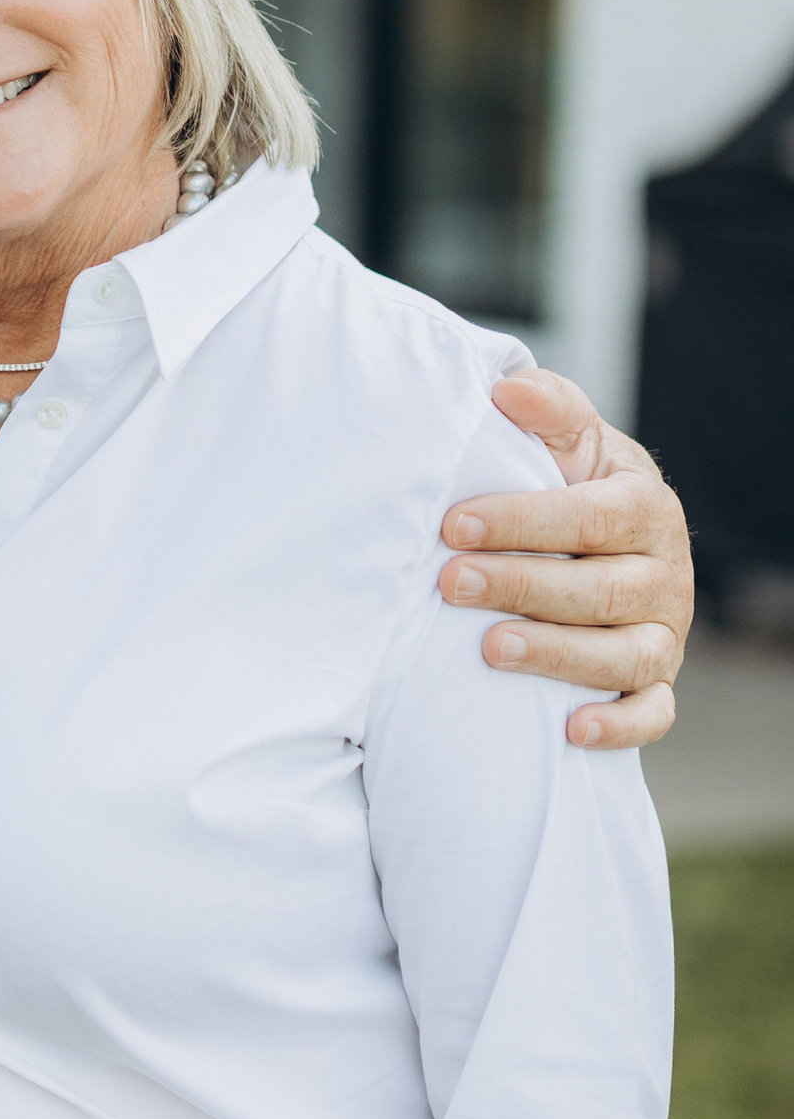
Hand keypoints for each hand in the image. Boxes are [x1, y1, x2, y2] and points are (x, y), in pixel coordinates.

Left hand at [435, 370, 691, 749]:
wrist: (601, 542)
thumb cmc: (571, 487)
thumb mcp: (568, 442)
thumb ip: (546, 409)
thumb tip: (505, 390)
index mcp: (646, 508)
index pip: (590, 517)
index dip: (521, 521)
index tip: (452, 525)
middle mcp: (666, 574)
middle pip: (601, 591)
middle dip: (522, 586)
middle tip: (451, 583)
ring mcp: (666, 633)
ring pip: (624, 656)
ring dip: (556, 655)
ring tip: (489, 649)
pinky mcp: (659, 682)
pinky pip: (653, 713)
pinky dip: (618, 725)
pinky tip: (570, 729)